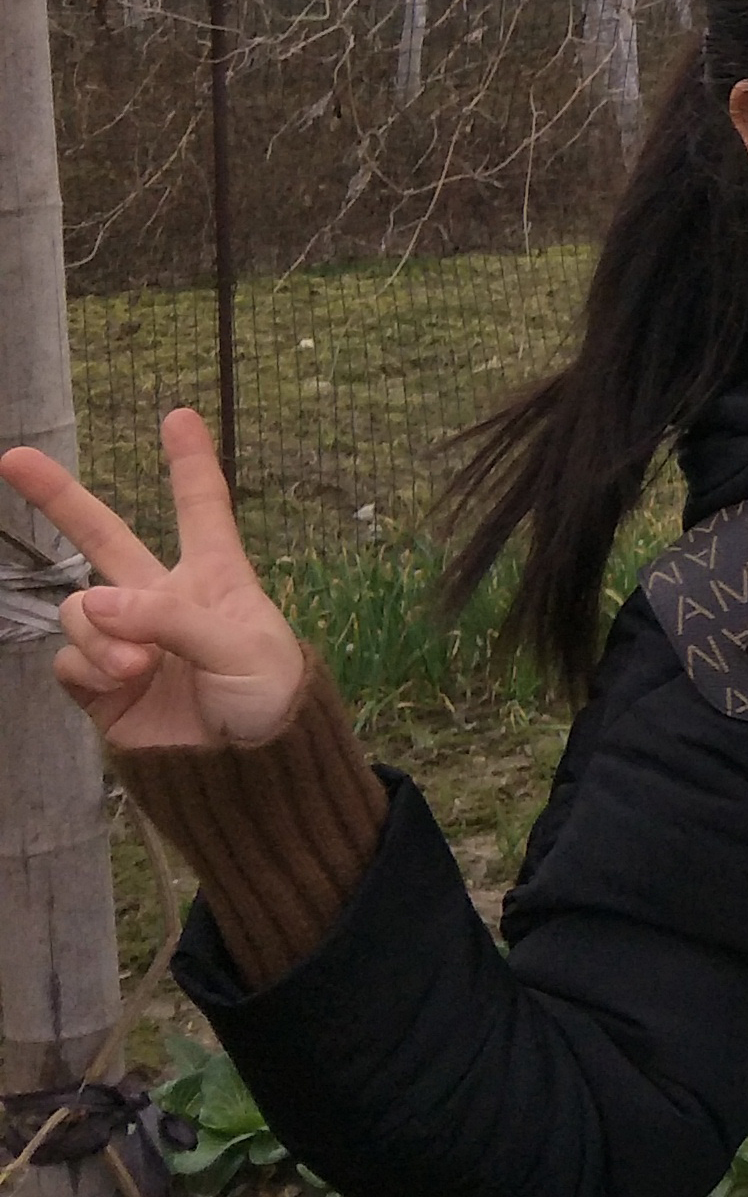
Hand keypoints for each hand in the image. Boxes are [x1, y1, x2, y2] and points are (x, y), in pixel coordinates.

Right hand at [3, 410, 313, 750]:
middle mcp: (166, 604)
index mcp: (218, 582)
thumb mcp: (244, 651)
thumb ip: (170, 618)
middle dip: (59, 498)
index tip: (180, 415)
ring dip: (100, 633)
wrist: (251, 780)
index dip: (191, 463)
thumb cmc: (272, 706)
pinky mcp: (100, 686)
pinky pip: (69, 658)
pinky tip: (120, 683)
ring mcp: (128, 643)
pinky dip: (89, 666)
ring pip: (79, 609)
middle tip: (12, 456)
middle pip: (104, 538)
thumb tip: (97, 602)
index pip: (203, 511)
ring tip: (139, 668)